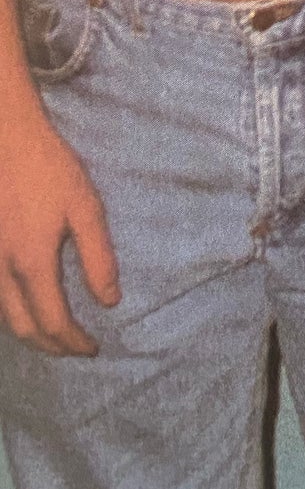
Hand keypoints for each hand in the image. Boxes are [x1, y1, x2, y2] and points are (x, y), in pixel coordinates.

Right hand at [0, 108, 118, 355]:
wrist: (4, 140)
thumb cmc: (49, 169)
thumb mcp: (85, 208)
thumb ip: (98, 257)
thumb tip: (109, 301)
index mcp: (32, 263)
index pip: (54, 322)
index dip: (73, 342)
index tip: (94, 348)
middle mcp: (1, 271)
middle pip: (23, 328)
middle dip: (50, 346)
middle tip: (75, 348)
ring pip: (3, 316)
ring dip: (29, 332)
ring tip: (55, 334)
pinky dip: (12, 312)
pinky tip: (27, 305)